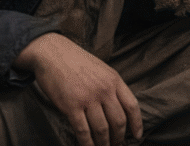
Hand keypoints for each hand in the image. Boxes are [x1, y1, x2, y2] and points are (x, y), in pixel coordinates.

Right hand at [14, 33, 142, 145]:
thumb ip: (111, 87)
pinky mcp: (71, 106)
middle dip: (119, 138)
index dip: (136, 124)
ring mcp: (88, 98)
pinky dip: (87, 143)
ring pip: (102, 129)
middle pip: (118, 121)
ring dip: (104, 144)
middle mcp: (104, 90)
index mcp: (114, 80)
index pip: (132, 106)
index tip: (136, 136)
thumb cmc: (77, 62)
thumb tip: (118, 109)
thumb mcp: (102, 69)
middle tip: (116, 145)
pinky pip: (83, 131)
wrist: (53, 53)